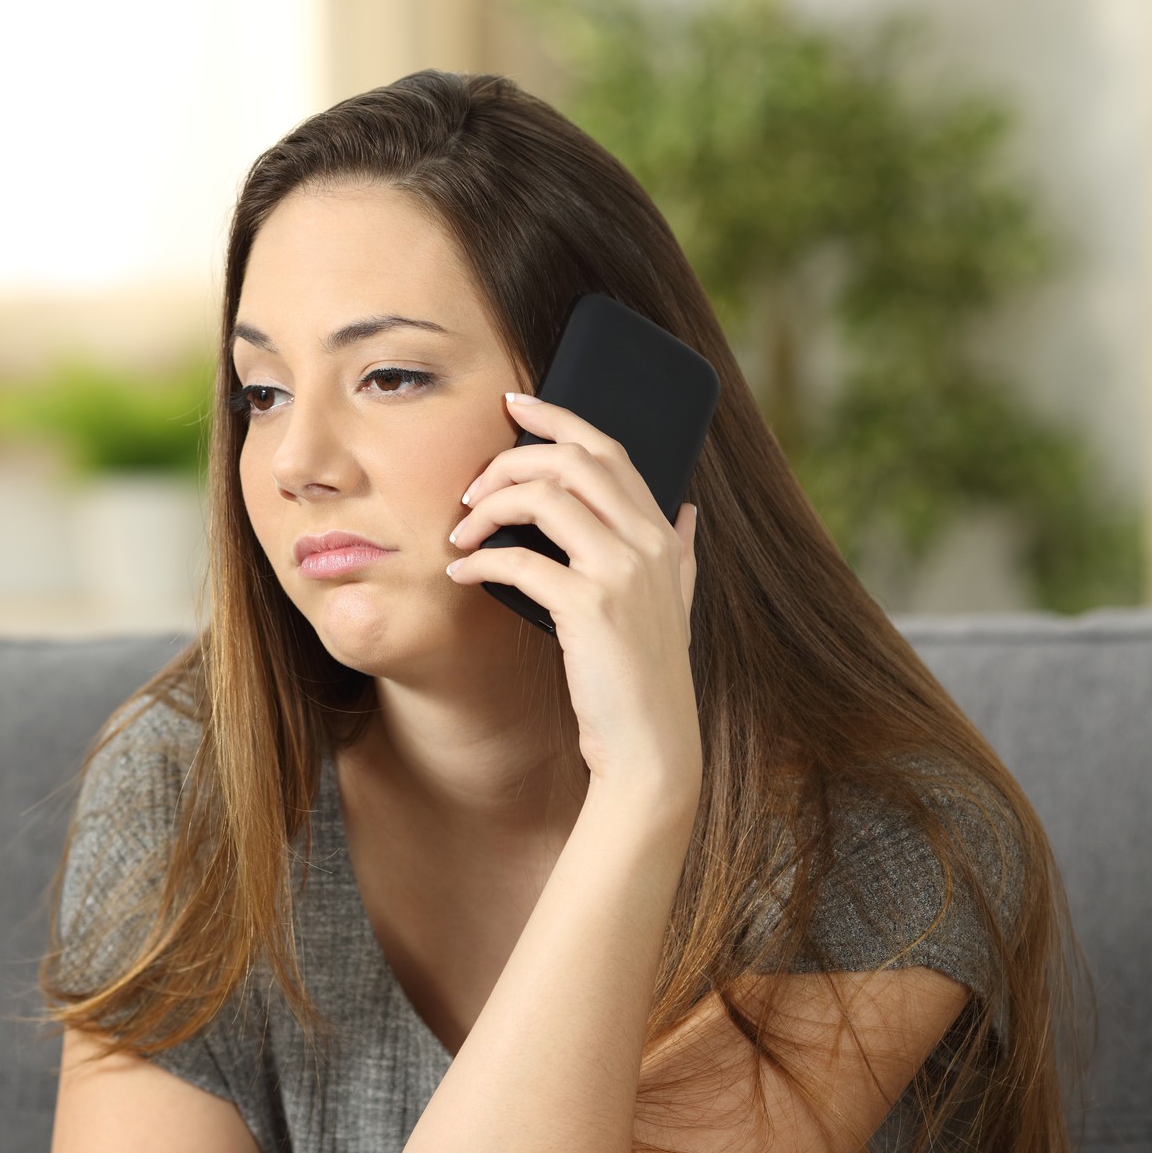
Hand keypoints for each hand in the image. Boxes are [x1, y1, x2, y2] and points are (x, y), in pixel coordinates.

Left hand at [445, 392, 700, 793]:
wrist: (652, 748)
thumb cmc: (647, 678)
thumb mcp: (677, 607)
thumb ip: (683, 554)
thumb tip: (689, 508)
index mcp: (663, 535)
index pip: (609, 449)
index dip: (558, 418)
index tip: (514, 405)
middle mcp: (649, 543)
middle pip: (572, 460)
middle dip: (510, 460)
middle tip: (471, 487)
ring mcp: (622, 573)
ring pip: (544, 496)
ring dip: (489, 506)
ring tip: (463, 533)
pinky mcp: (590, 608)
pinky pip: (519, 559)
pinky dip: (482, 560)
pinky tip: (462, 574)